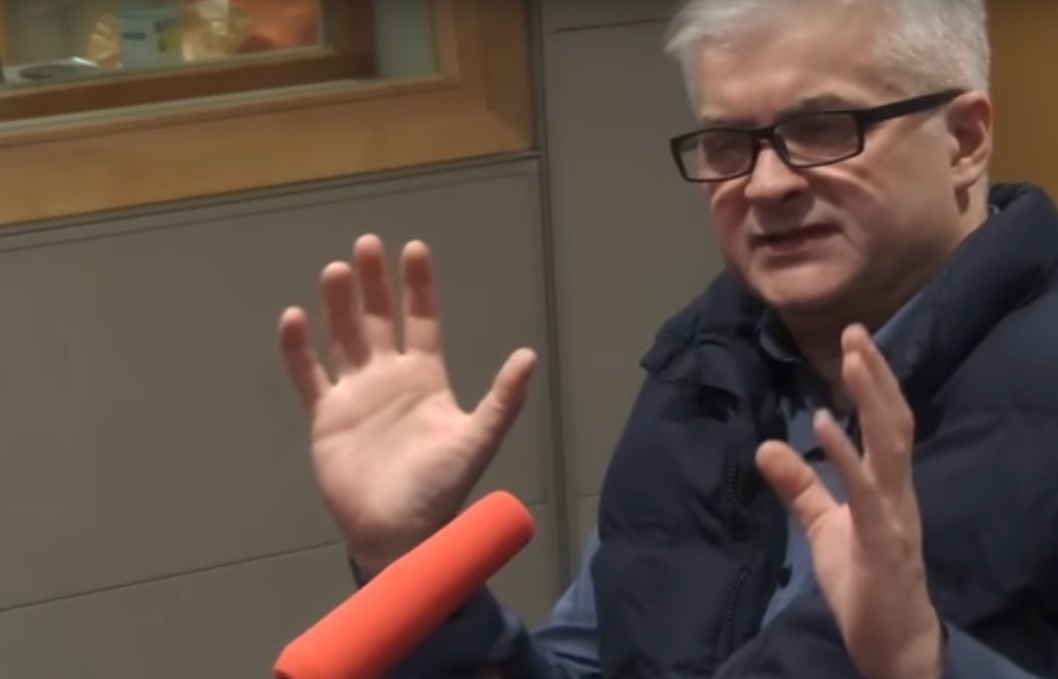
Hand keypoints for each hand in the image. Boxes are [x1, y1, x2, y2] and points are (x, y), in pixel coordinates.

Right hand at [278, 234, 536, 573]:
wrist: (398, 531)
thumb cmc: (440, 486)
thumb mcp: (477, 439)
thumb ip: (503, 399)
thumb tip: (529, 354)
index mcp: (425, 376)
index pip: (422, 320)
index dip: (418, 286)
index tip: (414, 249)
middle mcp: (388, 376)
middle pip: (377, 318)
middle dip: (373, 283)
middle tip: (366, 243)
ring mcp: (355, 394)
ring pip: (342, 338)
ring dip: (338, 305)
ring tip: (336, 270)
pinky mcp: (325, 416)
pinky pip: (308, 376)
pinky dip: (298, 349)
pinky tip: (294, 317)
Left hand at [756, 325, 941, 678]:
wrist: (891, 640)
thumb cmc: (862, 580)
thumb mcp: (823, 525)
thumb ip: (800, 486)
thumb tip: (767, 445)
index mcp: (887, 484)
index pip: (886, 422)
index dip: (874, 382)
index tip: (855, 341)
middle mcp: (898, 491)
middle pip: (893, 423)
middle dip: (876, 376)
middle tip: (856, 331)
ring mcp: (894, 514)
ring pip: (891, 447)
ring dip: (872, 401)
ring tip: (853, 360)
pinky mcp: (882, 542)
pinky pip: (866, 492)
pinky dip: (845, 455)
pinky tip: (824, 424)